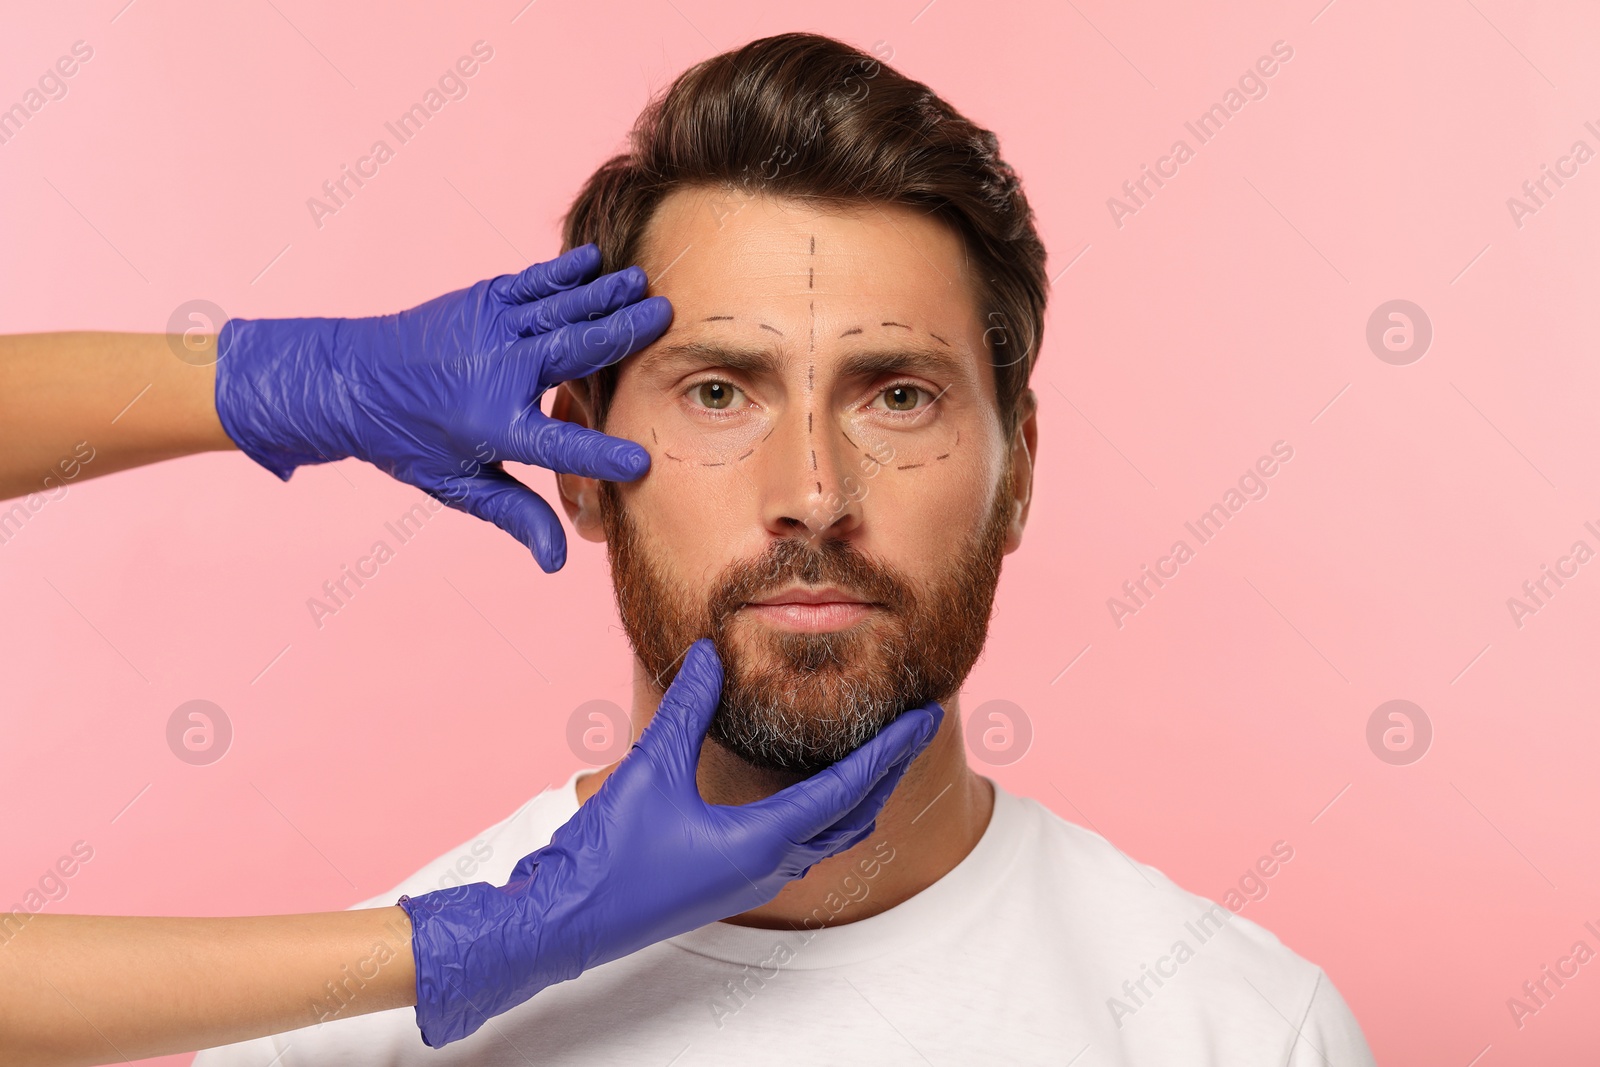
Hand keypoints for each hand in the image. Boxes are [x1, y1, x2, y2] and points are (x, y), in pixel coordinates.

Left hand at [213, 244, 669, 570]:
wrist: (350, 380)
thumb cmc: (410, 441)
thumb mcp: (459, 487)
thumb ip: (515, 517)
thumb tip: (557, 563)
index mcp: (494, 426)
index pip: (558, 447)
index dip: (600, 456)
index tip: (640, 464)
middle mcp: (497, 372)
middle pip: (574, 351)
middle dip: (623, 333)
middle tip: (668, 316)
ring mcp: (490, 329)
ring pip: (560, 309)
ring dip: (604, 295)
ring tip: (645, 283)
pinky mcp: (482, 301)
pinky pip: (532, 283)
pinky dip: (564, 272)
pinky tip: (594, 260)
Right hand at [398, 638, 942, 1046]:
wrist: (565, 922)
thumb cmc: (609, 856)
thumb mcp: (650, 768)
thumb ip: (687, 708)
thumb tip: (708, 653)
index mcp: (763, 841)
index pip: (848, 788)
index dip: (889, 748)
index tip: (923, 716)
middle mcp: (770, 867)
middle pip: (854, 815)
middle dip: (889, 769)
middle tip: (915, 727)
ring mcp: (753, 881)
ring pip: (832, 838)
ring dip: (862, 796)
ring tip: (879, 756)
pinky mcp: (732, 884)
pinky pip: (803, 848)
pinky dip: (828, 815)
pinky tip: (816, 794)